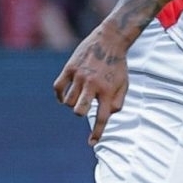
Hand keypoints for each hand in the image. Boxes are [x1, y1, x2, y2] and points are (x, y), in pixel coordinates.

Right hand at [54, 25, 129, 144]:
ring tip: (78, 96)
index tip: (91, 143)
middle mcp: (93, 84)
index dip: (96, 133)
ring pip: (68, 101)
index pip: (102, 117)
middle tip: (83, 107)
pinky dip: (59, 95)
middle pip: (79, 110)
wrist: (110, 39)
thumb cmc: (118, 65)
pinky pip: (58, 87)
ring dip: (71, 103)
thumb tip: (106, 116)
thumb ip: (117, 103)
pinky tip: (62, 97)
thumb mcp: (124, 84)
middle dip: (80, 113)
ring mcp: (80, 76)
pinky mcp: (70, 68)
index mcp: (108, 90)